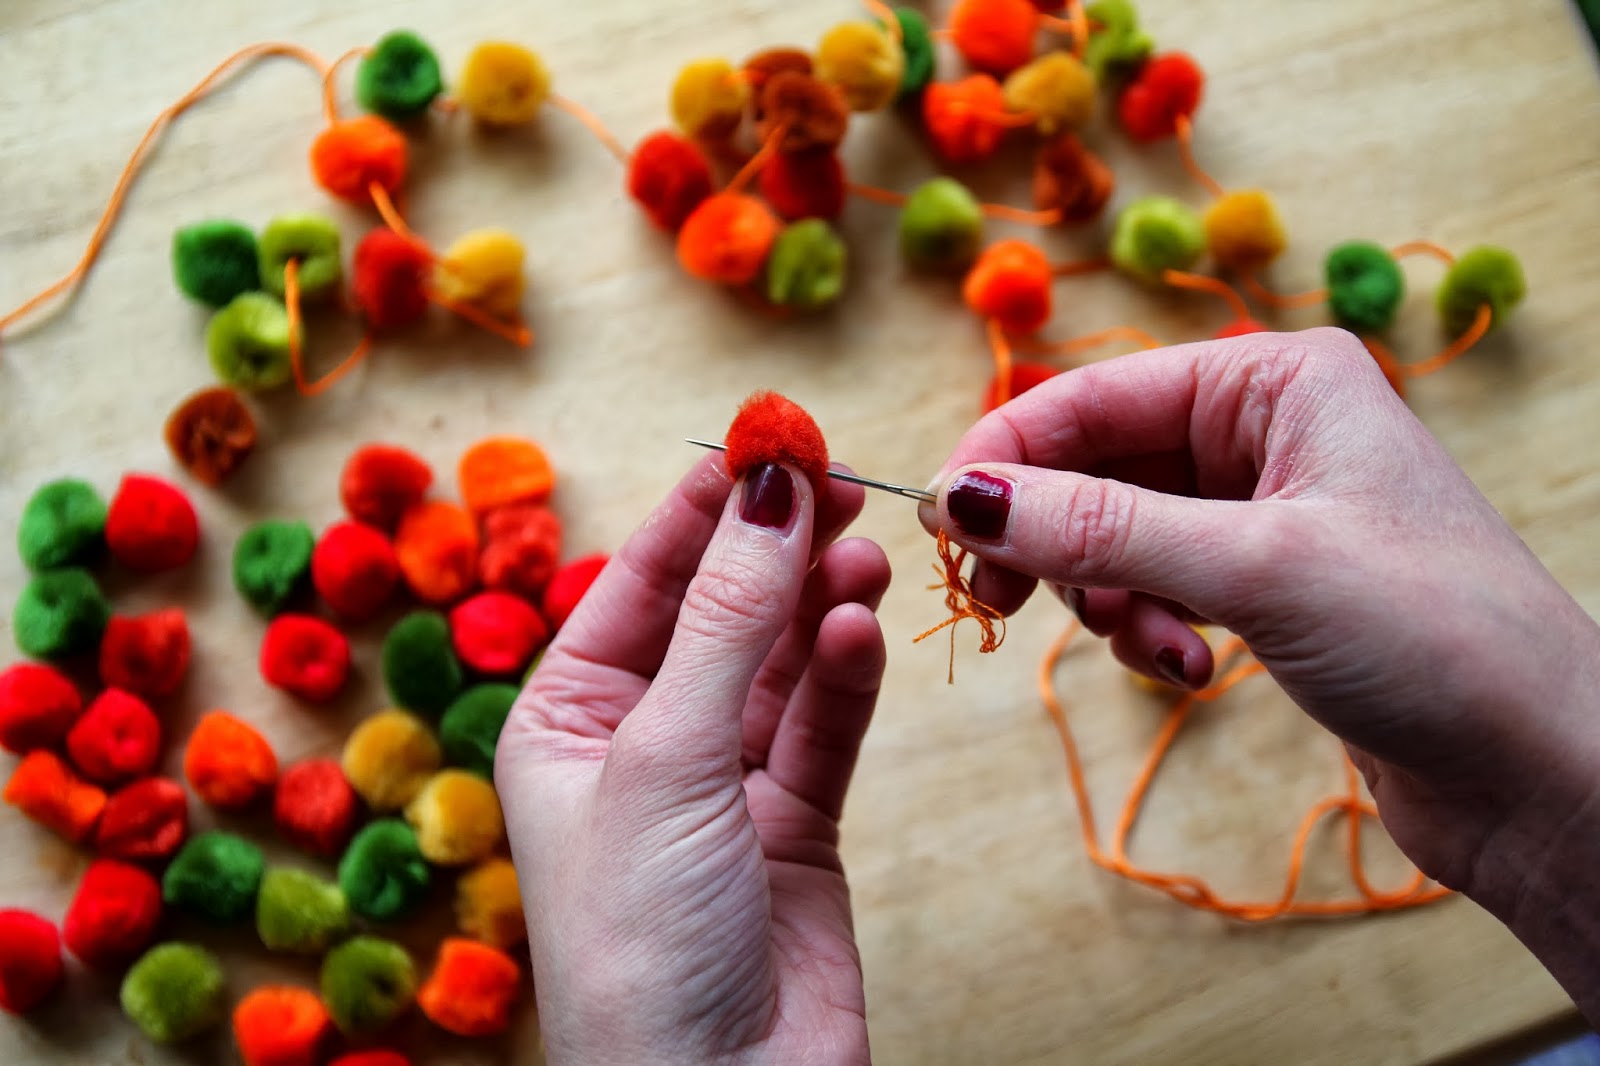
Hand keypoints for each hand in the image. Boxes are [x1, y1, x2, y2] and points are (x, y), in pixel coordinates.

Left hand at [497, 457, 889, 1063]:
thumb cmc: (640, 941)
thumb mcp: (668, 759)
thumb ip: (730, 622)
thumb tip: (768, 488)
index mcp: (565, 719)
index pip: (642, 580)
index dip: (705, 505)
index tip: (770, 434)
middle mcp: (640, 741)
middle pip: (720, 612)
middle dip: (773, 547)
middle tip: (840, 481)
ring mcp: (721, 783)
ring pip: (781, 661)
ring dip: (819, 604)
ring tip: (863, 551)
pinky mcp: (794, 823)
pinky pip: (823, 725)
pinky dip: (845, 676)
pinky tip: (862, 630)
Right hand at [921, 328, 1599, 1017]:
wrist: (1544, 770)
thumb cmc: (1435, 637)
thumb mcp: (1254, 567)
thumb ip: (1099, 528)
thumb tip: (959, 496)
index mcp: (1277, 378)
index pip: (1094, 395)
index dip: (1005, 455)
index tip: (938, 524)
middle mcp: (1265, 428)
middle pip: (1096, 463)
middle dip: (1051, 536)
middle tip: (996, 598)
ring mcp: (1263, 507)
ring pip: (1117, 532)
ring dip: (1109, 596)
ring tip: (1157, 650)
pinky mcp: (1263, 582)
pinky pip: (1156, 583)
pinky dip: (1148, 626)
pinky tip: (1191, 668)